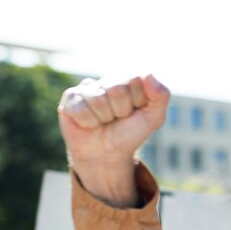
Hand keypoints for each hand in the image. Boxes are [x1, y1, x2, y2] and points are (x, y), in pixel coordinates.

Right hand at [57, 75, 169, 203]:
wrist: (107, 155)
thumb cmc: (129, 134)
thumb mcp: (153, 118)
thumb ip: (160, 96)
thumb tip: (149, 75)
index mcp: (127, 80)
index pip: (136, 79)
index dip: (137, 101)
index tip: (134, 112)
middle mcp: (106, 81)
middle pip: (117, 90)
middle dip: (121, 111)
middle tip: (117, 119)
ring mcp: (86, 88)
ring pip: (98, 100)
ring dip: (104, 118)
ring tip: (103, 122)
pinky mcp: (70, 99)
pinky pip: (81, 109)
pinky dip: (89, 123)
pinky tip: (89, 124)